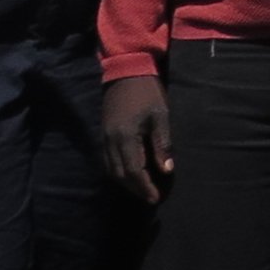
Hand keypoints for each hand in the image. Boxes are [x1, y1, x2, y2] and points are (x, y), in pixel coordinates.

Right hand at [100, 76, 171, 204]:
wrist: (126, 71)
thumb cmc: (148, 92)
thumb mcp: (161, 116)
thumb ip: (162, 144)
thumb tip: (166, 170)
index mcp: (125, 136)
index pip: (133, 170)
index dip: (144, 187)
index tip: (155, 198)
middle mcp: (110, 141)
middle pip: (120, 174)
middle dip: (135, 188)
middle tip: (150, 197)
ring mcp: (104, 137)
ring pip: (111, 169)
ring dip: (125, 182)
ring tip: (141, 189)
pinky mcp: (103, 133)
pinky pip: (107, 160)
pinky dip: (117, 171)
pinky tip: (129, 173)